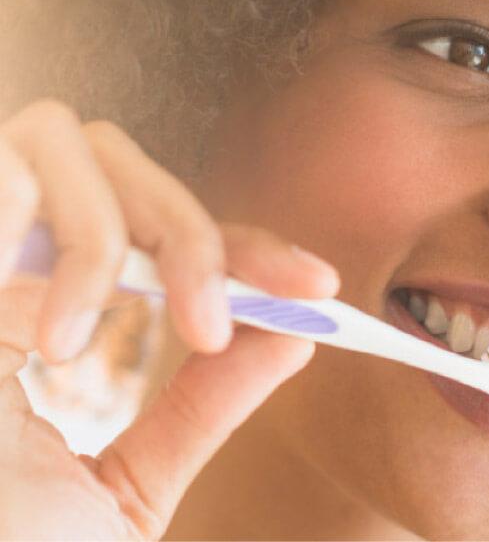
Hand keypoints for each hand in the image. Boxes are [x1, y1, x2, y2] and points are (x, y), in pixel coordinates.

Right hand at [0, 99, 339, 538]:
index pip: (162, 242)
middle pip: (115, 164)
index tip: (317, 286)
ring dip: (104, 231)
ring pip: (54, 138)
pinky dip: (42, 234)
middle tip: (213, 322)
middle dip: (187, 233)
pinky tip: (51, 336)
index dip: (242, 250)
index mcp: (47, 317)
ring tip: (87, 343)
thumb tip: (292, 336)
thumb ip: (203, 409)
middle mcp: (4, 272)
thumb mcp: (126, 491)